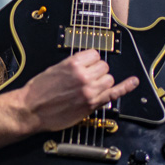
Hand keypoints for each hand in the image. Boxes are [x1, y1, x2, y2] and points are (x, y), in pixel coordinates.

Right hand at [17, 49, 138, 132]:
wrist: (31, 109)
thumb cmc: (38, 90)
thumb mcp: (54, 69)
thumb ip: (73, 65)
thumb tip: (87, 65)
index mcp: (72, 63)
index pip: (95, 54)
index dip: (91, 61)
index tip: (87, 66)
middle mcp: (83, 75)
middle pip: (104, 67)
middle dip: (97, 72)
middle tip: (86, 79)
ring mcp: (89, 90)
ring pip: (109, 79)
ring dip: (102, 82)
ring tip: (90, 88)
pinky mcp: (91, 104)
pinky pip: (114, 93)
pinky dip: (126, 87)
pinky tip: (133, 82)